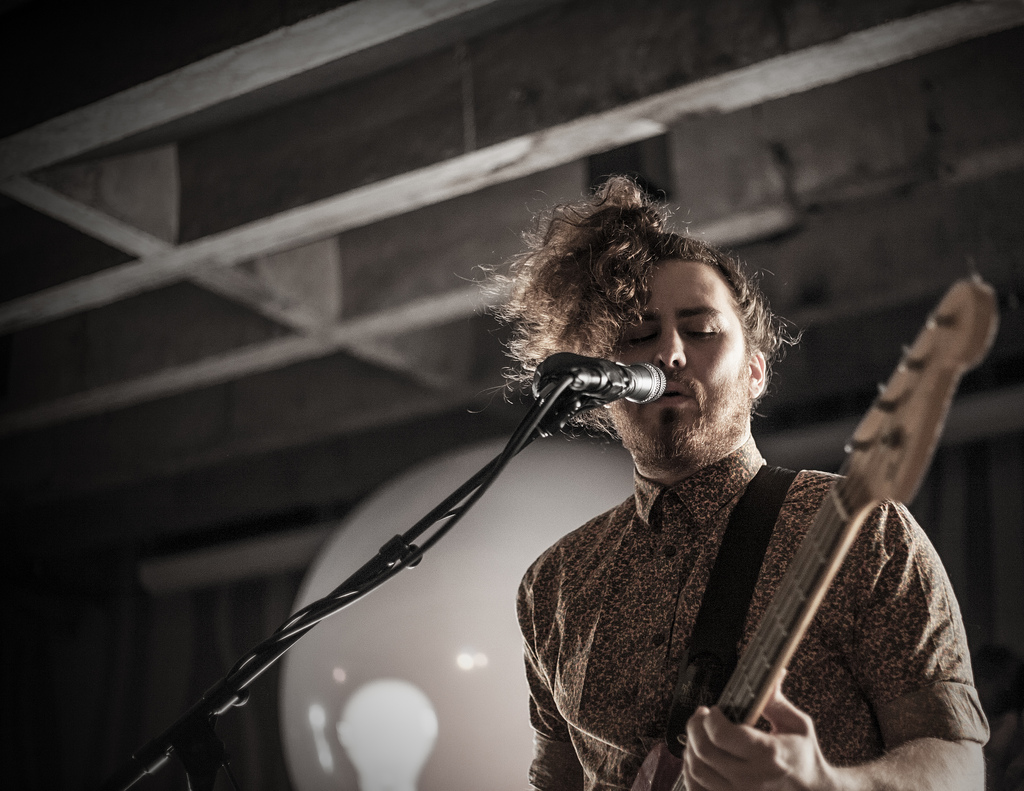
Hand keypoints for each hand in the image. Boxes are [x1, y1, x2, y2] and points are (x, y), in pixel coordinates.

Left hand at [682, 676, 837, 790]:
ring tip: (698, 736)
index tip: (713, 710)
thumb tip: (771, 672)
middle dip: (695, 727)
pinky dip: (691, 773)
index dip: (710, 718)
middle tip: (700, 717)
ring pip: (696, 771)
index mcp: (768, 755)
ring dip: (690, 748)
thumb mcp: (797, 725)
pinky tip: (698, 759)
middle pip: (703, 751)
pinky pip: (697, 789)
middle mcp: (752, 780)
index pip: (721, 735)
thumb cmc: (804, 759)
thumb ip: (775, 700)